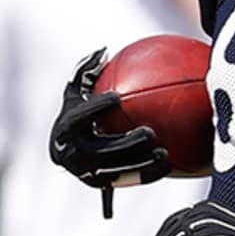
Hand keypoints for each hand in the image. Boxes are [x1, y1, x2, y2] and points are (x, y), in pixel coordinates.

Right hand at [49, 47, 170, 188]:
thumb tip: (104, 50)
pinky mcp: (102, 185)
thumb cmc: (75, 114)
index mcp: (65, 129)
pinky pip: (128, 181)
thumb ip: (86, 72)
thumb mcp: (74, 94)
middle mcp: (73, 155)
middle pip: (102, 152)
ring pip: (117, 171)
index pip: (79, 118)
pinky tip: (170, 164)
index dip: (96, 108)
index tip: (116, 98)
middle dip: (127, 144)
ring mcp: (87, 173)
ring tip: (164, 153)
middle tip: (150, 132)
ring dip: (142, 164)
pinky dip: (149, 174)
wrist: (64, 151)